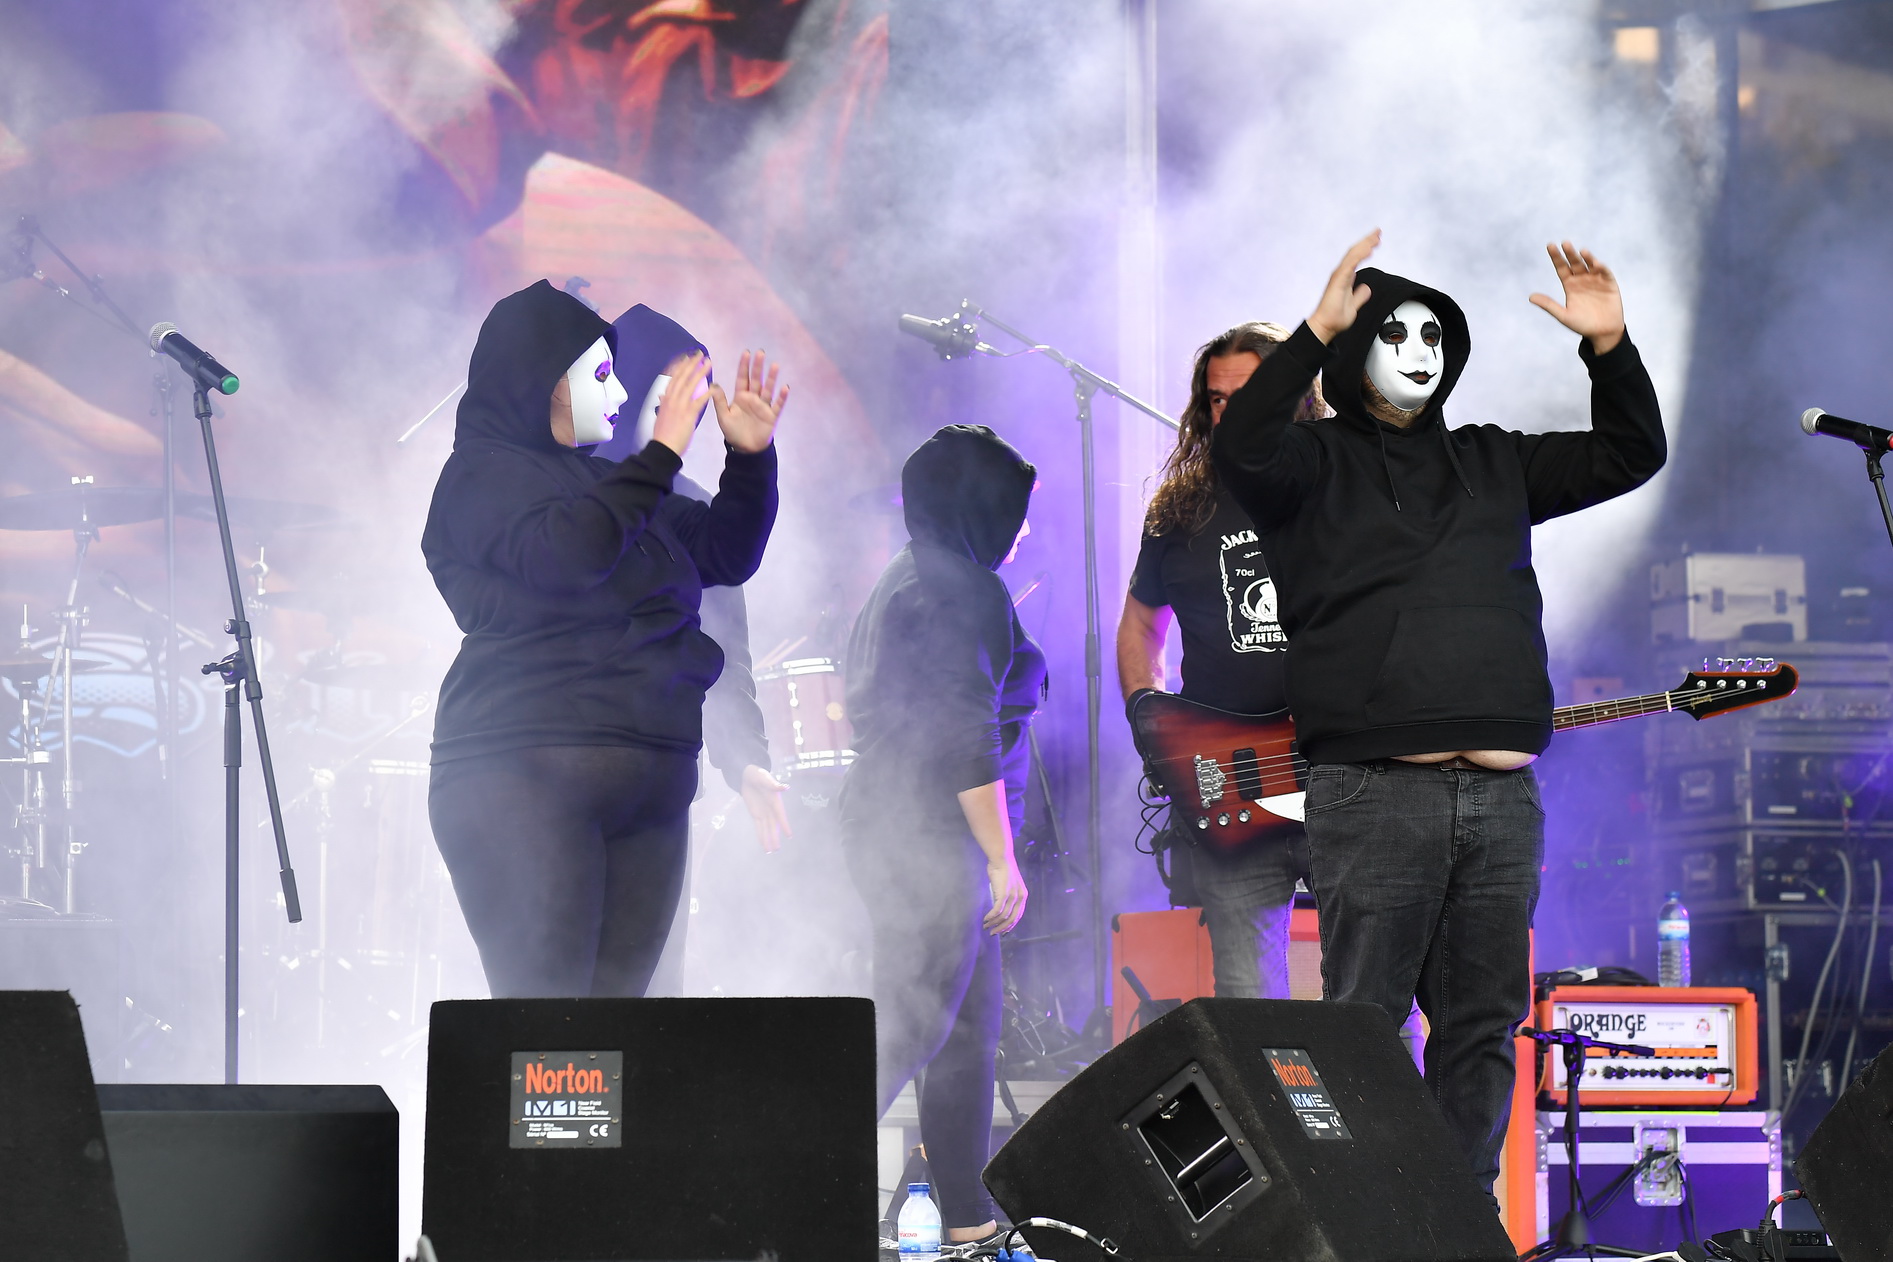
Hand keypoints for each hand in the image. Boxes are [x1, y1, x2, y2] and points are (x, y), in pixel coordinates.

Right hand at [653, 352, 711, 456]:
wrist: (663, 448)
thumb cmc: (663, 434)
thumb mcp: (661, 415)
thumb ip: (664, 404)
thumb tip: (662, 395)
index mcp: (666, 399)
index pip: (673, 378)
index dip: (680, 366)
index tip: (686, 357)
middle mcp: (671, 399)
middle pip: (682, 377)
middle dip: (691, 364)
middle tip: (700, 354)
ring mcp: (679, 405)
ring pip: (690, 384)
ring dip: (700, 372)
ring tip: (708, 363)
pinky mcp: (688, 414)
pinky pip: (699, 401)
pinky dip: (706, 393)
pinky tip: (714, 387)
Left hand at [708, 350, 789, 453]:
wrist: (745, 449)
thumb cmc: (733, 432)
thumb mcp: (723, 416)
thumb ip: (719, 401)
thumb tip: (713, 383)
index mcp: (740, 396)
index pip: (742, 378)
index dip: (744, 366)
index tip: (746, 353)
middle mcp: (753, 398)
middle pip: (756, 379)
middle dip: (758, 367)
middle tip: (760, 352)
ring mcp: (763, 406)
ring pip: (768, 389)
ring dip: (771, 378)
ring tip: (775, 365)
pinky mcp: (771, 416)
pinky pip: (777, 405)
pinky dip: (781, 397)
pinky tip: (785, 388)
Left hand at [738, 764, 789, 853]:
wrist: (748, 776)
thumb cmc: (758, 775)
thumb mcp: (765, 778)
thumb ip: (774, 784)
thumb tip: (785, 787)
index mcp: (775, 801)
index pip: (780, 815)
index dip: (785, 825)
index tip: (790, 835)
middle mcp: (771, 809)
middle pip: (773, 826)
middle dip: (774, 837)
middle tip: (777, 849)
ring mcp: (764, 813)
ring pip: (767, 829)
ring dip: (768, 839)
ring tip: (770, 851)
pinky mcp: (756, 815)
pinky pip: (759, 827)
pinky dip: (761, 836)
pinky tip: (763, 844)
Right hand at [984, 852, 1027, 933]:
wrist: (1001, 858)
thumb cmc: (1003, 869)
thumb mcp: (1010, 885)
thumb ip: (1008, 896)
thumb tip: (1001, 907)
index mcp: (1023, 896)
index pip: (1018, 916)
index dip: (1009, 925)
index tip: (1002, 931)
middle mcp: (1020, 898)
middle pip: (1011, 919)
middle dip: (1001, 928)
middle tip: (992, 933)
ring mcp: (1012, 896)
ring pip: (1003, 916)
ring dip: (993, 923)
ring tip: (986, 926)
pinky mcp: (1004, 894)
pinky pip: (997, 910)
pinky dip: (991, 916)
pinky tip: (986, 919)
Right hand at [1307, 229, 1379, 343]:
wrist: (1325, 326)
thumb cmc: (1334, 318)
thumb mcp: (1354, 305)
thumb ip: (1360, 295)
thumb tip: (1366, 288)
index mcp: (1344, 278)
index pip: (1356, 258)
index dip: (1366, 248)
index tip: (1376, 241)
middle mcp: (1341, 274)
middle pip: (1355, 252)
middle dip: (1367, 241)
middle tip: (1378, 232)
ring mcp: (1339, 276)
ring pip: (1353, 255)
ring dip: (1365, 245)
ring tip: (1375, 237)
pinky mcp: (1339, 280)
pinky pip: (1351, 264)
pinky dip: (1360, 255)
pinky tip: (1368, 249)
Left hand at [1528, 241, 1624, 353]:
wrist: (1602, 333)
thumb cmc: (1582, 325)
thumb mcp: (1563, 315)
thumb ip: (1549, 305)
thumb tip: (1530, 297)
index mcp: (1570, 285)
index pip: (1561, 268)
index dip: (1556, 257)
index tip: (1550, 246)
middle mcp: (1582, 279)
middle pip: (1574, 263)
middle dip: (1570, 253)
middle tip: (1565, 243)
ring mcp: (1596, 280)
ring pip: (1590, 265)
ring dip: (1586, 257)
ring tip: (1581, 251)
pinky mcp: (1609, 284)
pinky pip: (1605, 273)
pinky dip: (1601, 268)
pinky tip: (1596, 264)